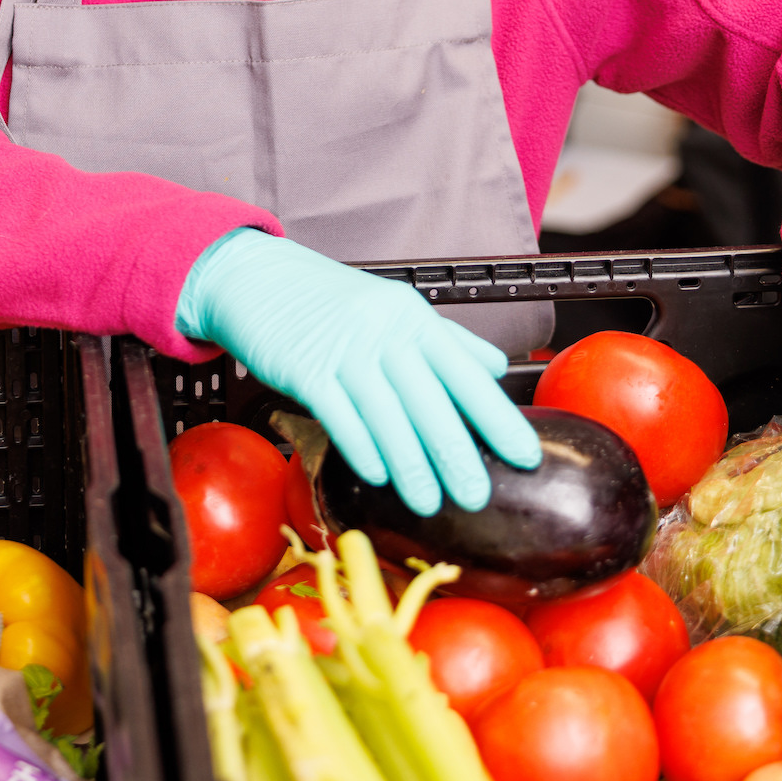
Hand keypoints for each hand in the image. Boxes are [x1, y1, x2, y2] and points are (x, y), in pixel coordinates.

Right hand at [175, 229, 541, 515]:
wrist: (258, 277)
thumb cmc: (330, 300)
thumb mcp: (395, 307)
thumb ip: (448, 339)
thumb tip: (497, 367)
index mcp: (414, 319)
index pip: (466, 374)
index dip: (497, 417)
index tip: (523, 454)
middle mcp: (385, 332)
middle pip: (429, 401)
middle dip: (456, 454)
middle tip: (477, 496)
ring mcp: (344, 350)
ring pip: (386, 415)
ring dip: (410, 465)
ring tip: (428, 502)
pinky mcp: (305, 367)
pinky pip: (339, 413)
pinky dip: (360, 446)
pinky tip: (377, 475)